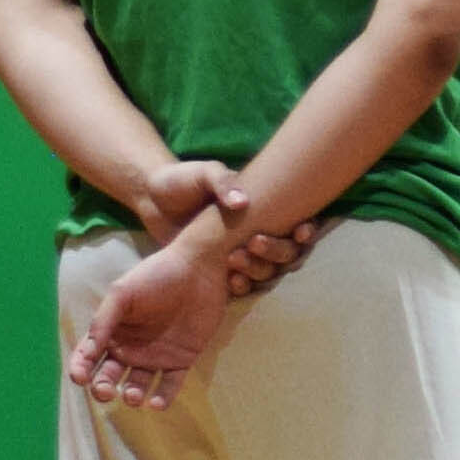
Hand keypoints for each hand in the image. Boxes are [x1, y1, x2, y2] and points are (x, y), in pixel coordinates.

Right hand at [71, 233, 234, 408]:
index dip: (80, 369)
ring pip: (137, 385)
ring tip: (132, 396)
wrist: (198, 268)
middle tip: (105, 392)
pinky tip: (156, 404)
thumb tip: (87, 350)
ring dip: (132, 395)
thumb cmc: (156, 276)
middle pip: (110, 376)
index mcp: (112, 331)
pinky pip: (171, 384)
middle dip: (103, 388)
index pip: (89, 356)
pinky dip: (163, 398)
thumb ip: (104, 321)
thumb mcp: (123, 293)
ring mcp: (156, 355)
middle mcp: (130, 347)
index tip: (80, 378)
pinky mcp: (182, 359)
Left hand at [137, 156, 329, 297]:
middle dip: (277, 251)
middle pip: (288, 253)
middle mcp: (260, 233)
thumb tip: (244, 203)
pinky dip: (243, 285)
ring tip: (235, 260)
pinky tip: (232, 281)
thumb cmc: (183, 180)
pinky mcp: (222, 272)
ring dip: (260, 269)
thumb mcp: (203, 173)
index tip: (299, 230)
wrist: (152, 199)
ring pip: (270, 272)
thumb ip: (223, 183)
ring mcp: (243, 255)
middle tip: (254, 243)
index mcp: (266, 208)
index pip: (299, 225)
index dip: (307, 232)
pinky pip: (244, 286)